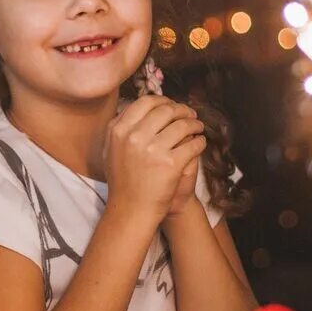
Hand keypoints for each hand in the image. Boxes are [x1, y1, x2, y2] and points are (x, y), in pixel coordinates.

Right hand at [104, 96, 205, 224]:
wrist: (131, 209)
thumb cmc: (123, 180)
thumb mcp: (111, 149)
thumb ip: (122, 126)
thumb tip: (141, 106)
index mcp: (118, 130)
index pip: (145, 102)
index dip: (163, 101)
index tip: (172, 106)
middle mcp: (134, 137)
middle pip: (166, 110)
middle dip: (183, 110)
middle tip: (190, 115)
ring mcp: (152, 150)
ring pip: (183, 125)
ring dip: (195, 124)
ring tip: (198, 128)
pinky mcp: (171, 164)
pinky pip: (193, 144)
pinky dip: (200, 142)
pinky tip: (200, 144)